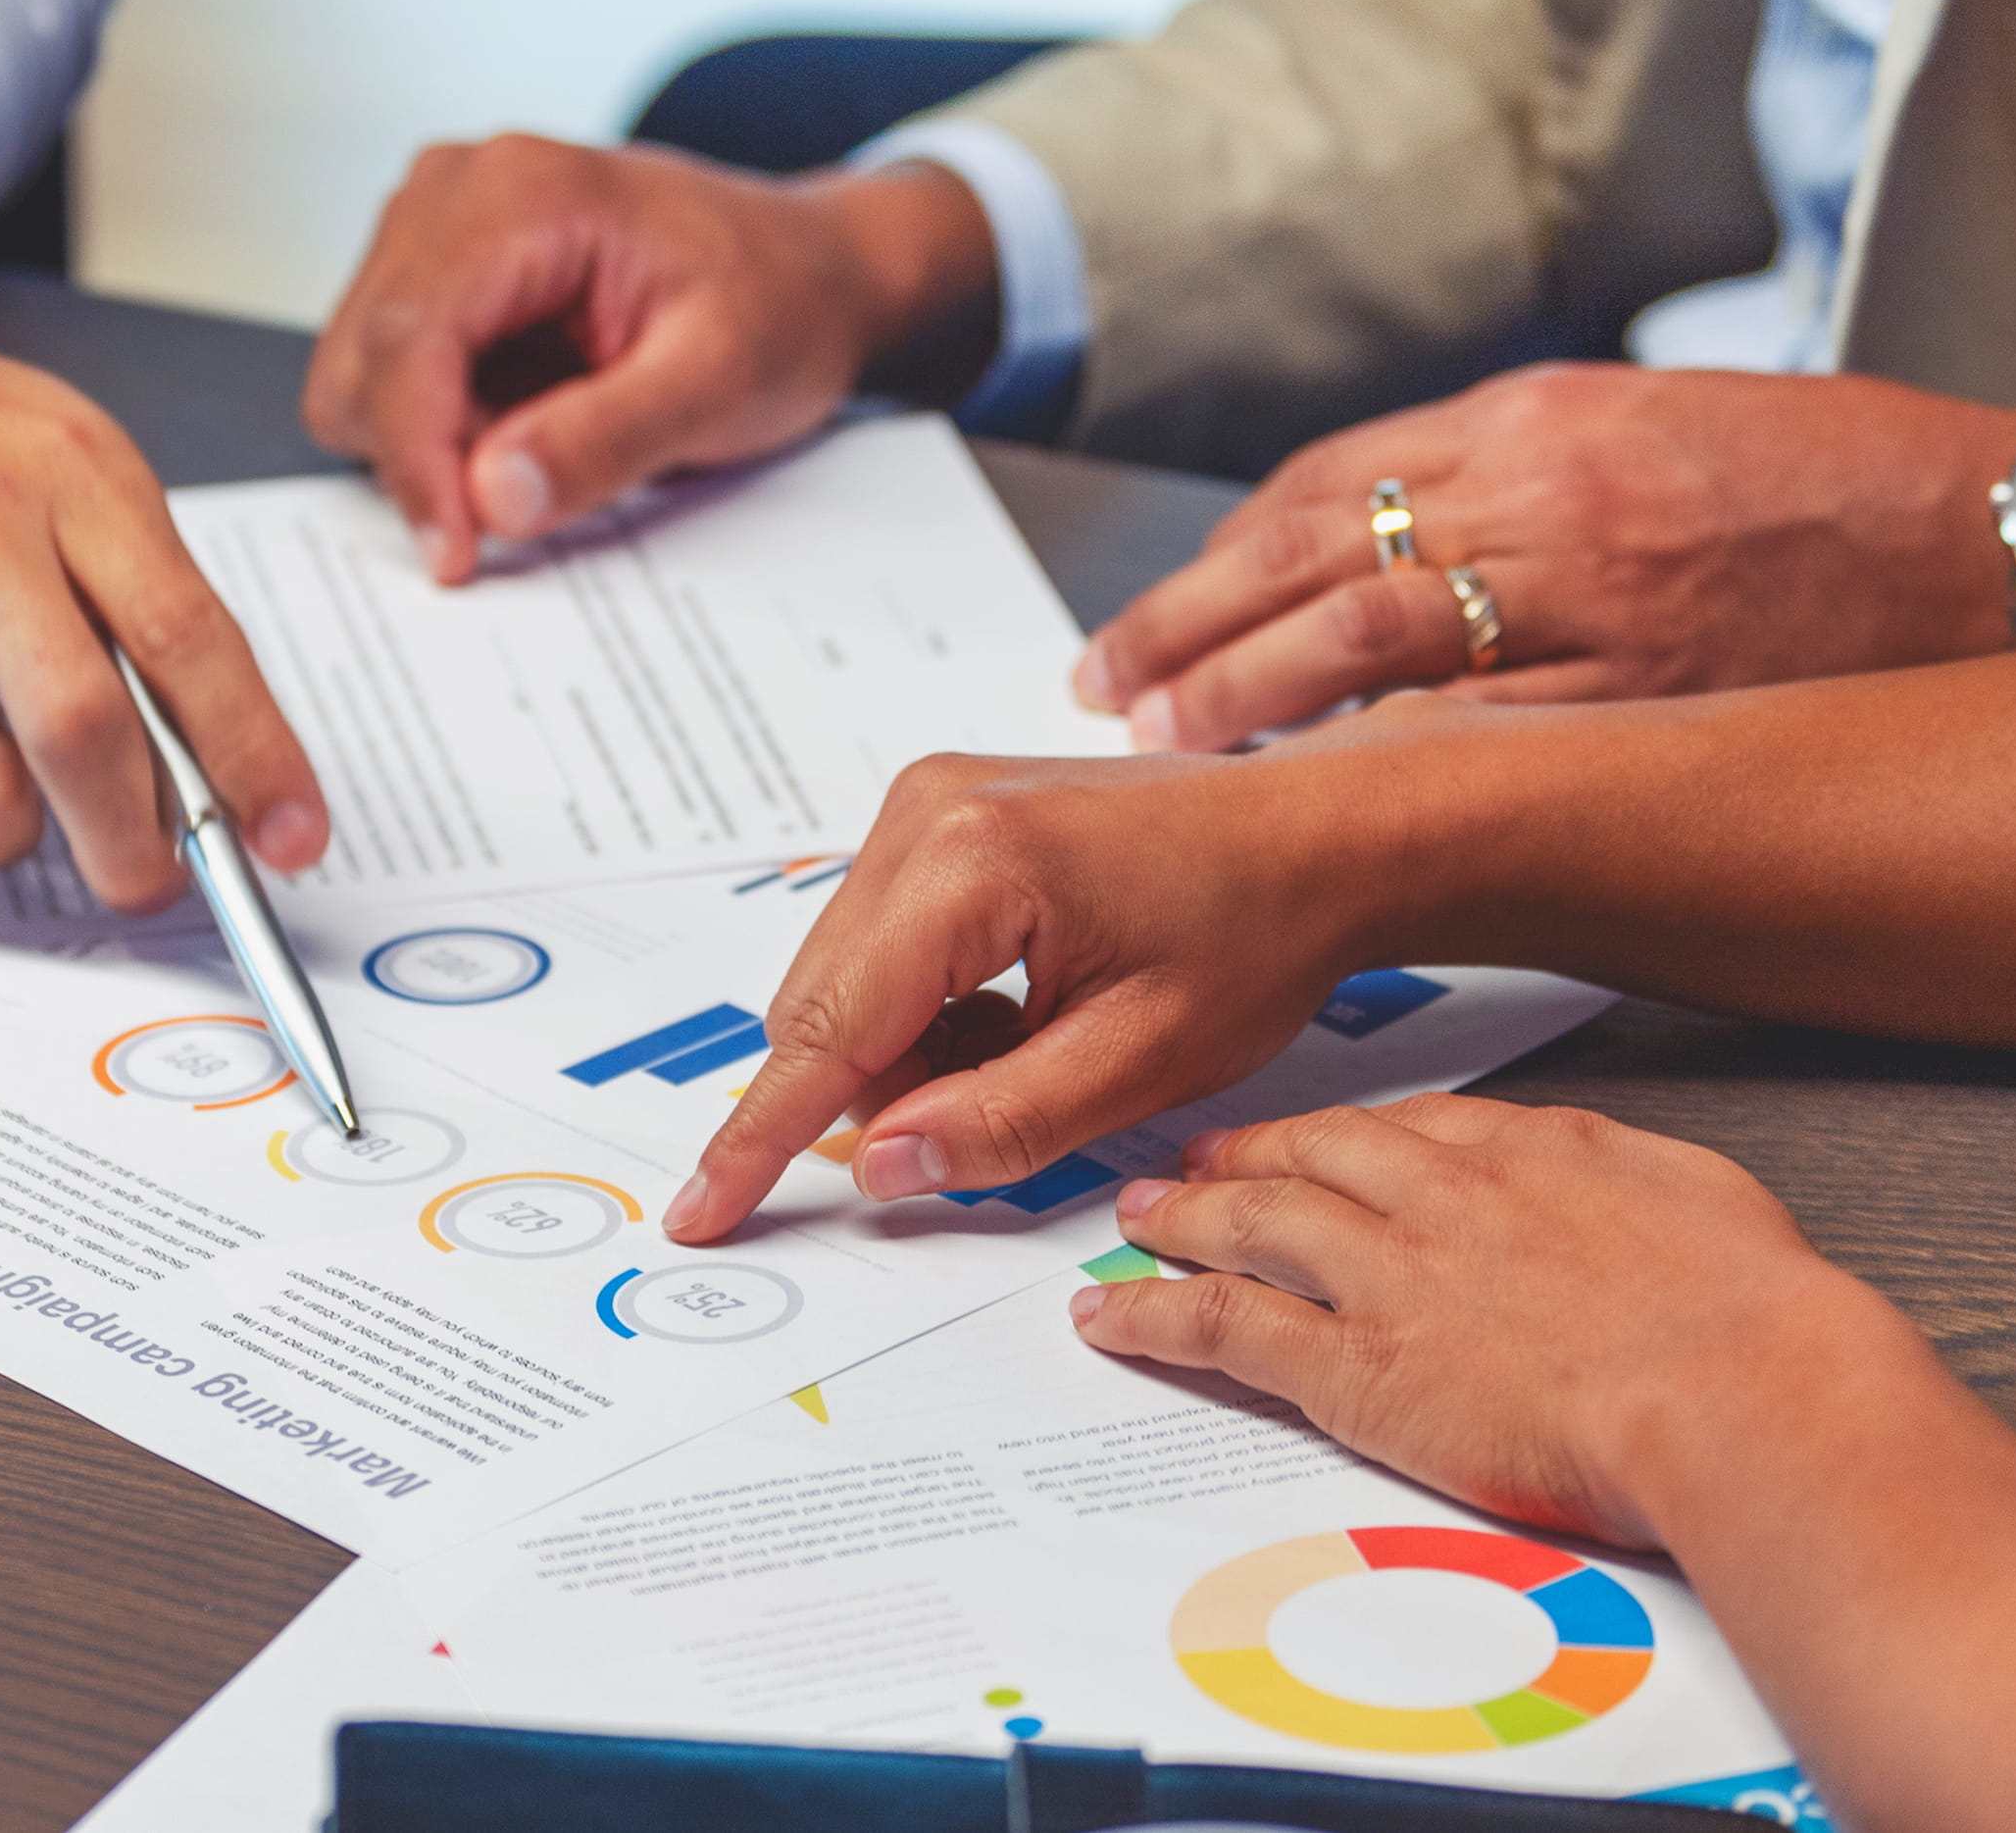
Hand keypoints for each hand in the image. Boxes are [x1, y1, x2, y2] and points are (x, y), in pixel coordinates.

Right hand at [0, 167, 326, 910]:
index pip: (192, 638)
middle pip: (86, 734)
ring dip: (2, 833)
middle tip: (144, 882)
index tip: (292, 837)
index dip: (255, 756)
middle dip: (134, 846)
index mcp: (68, 471)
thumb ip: (119, 576)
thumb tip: (201, 746)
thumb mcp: (40, 447)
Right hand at [305, 137, 997, 582]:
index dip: (416, 462)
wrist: (807, 269)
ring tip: (553, 433)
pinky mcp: (433, 266)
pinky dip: (446, 423)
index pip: (409, 340)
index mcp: (521, 192)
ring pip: (362, 374)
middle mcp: (454, 187)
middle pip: (363, 360)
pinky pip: (389, 375)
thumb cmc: (778, 306)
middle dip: (425, 455)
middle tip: (535, 492)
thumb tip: (491, 496)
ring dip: (435, 440)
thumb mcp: (720, 383)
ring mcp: (434, 222)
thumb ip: (606, 439)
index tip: (455, 557)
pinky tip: (531, 414)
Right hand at [666, 707, 1472, 1241]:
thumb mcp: (1138, 1059)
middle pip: (821, 1008)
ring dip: (911, 1052)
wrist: (1316, 833)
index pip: (826, 1034)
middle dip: (880, 1094)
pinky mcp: (939, 811)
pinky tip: (1025, 1013)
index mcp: (971, 867)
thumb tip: (880, 1167)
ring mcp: (925, 802)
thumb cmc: (1254, 931)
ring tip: (1041, 1051)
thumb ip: (1000, 1123)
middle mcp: (924, 812)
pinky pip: (880, 943)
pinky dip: (930, 1008)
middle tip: (999, 1121)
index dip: (757, 1141)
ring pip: (846, 983)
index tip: (698, 1214)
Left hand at [1071, 1094, 1894, 1550]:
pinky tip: (1114, 1319)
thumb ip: (1641, 1193)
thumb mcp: (1706, 1205)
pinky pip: (1229, 1327)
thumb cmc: (1755, 1320)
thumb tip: (1635, 1201)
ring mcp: (1393, 1278)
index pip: (1410, 1128)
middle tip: (1194, 1161)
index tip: (1317, 1140)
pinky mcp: (1360, 1369)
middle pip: (1314, 1156)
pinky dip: (1158, 1318)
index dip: (1344, 1136)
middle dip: (1245, 1156)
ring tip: (1136, 1219)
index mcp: (1533, 1153)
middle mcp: (1445, 1198)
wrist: (1743, 1389)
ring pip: (1253, 1223)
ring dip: (1185, 1217)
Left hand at [1076, 365, 2015, 748]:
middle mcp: (1548, 491)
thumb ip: (1521, 474)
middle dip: (1191, 629)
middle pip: (1315, 556)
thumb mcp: (1657, 422)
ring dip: (1249, 698)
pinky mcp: (1650, 686)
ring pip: (1370, 638)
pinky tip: (1310, 800)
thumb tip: (1389, 538)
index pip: (1327, 483)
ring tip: (1169, 744)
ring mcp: (1595, 593)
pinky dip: (1378, 760)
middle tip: (1108, 689)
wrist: (1995, 530)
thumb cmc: (1836, 481)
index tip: (1152, 618)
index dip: (1220, 559)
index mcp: (1541, 415)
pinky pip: (1479, 728)